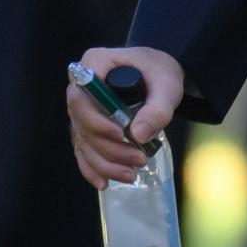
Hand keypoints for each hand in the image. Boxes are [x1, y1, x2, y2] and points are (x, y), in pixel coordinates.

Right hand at [66, 46, 184, 186]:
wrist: (156, 74)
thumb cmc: (159, 72)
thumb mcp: (167, 85)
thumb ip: (157, 108)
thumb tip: (139, 136)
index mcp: (95, 63)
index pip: (82, 95)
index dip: (96, 119)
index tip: (120, 134)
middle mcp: (80, 85)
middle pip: (81, 122)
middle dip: (108, 147)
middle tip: (137, 159)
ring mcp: (80, 108)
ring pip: (83, 140)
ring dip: (104, 162)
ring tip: (131, 174)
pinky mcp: (85, 126)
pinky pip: (82, 149)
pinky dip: (92, 168)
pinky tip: (105, 183)